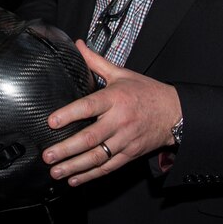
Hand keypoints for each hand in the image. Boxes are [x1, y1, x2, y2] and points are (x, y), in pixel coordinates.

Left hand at [41, 40, 181, 186]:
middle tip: (48, 155)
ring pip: (97, 156)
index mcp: (116, 98)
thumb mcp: (122, 74)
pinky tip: (74, 178)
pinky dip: (90, 175)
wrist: (175, 113)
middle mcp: (120, 120)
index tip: (51, 121)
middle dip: (67, 149)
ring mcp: (125, 140)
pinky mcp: (129, 154)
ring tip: (56, 170)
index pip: (89, 106)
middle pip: (90, 137)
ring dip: (75, 166)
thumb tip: (78, 45)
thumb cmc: (147, 92)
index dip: (69, 114)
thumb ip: (97, 62)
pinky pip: (108, 167)